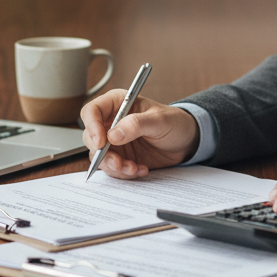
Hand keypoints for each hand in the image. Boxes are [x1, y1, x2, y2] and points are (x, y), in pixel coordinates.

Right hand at [81, 90, 199, 178]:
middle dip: (103, 154)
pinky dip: (124, 172)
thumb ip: (136, 124)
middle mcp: (112, 122)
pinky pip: (112, 168)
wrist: (186, 141)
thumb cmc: (174, 122)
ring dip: (115, 166)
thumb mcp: (159, 119)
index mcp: (117, 103)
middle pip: (91, 137)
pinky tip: (141, 169)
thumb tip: (113, 135)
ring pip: (99, 157)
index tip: (101, 143)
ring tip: (134, 168)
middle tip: (120, 162)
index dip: (92, 126)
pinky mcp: (121, 157)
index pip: (92, 111)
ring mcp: (115, 141)